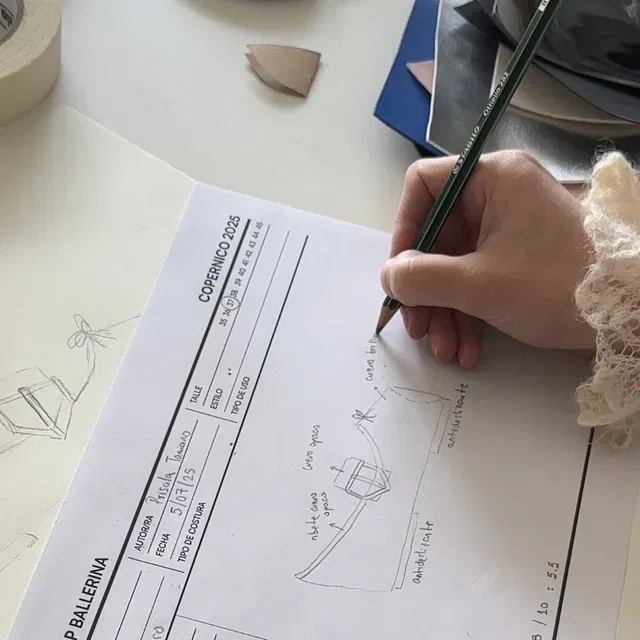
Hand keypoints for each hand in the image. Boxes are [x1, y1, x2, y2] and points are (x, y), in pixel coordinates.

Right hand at [379, 151, 595, 367]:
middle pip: (438, 237)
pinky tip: (470, 350)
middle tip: (418, 329)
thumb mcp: (479, 284)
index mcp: (492, 179)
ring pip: (457, 265)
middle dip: (425, 290)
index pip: (424, 186)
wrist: (630, 315)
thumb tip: (389, 277)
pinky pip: (480, 279)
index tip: (400, 274)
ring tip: (447, 351)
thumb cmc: (556, 284)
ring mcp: (511, 229)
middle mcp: (499, 196)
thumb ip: (422, 278)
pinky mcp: (521, 258)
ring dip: (446, 311)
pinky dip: (470, 313)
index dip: (404, 229)